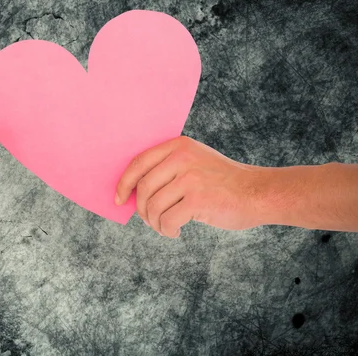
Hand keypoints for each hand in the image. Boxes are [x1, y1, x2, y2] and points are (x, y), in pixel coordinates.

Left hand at [115, 136, 266, 237]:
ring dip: (155, 223)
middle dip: (141, 209)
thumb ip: (167, 169)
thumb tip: (131, 193)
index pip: (138, 163)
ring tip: (166, 227)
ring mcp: (190, 178)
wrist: (258, 192)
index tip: (119, 199)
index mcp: (178, 146)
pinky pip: (167, 220)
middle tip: (150, 220)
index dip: (124, 183)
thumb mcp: (195, 162)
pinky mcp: (198, 199)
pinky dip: (166, 231)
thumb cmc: (222, 183)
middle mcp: (182, 158)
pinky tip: (175, 232)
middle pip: (143, 187)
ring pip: (153, 206)